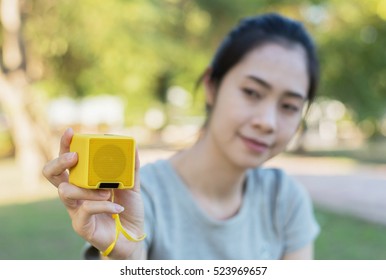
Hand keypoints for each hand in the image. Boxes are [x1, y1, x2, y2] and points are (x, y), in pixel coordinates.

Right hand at [42, 128, 145, 258]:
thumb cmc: (127, 209)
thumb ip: (131, 168)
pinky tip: (118, 208)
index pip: (67, 160)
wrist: (132, 236)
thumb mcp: (132, 186)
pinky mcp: (80, 225)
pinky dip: (104, 206)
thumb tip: (134, 146)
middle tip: (75, 157)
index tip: (71, 131)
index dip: (65, 145)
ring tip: (108, 191)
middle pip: (52, 174)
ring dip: (87, 189)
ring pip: (66, 192)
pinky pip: (86, 210)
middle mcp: (74, 193)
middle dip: (59, 162)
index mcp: (83, 181)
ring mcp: (75, 210)